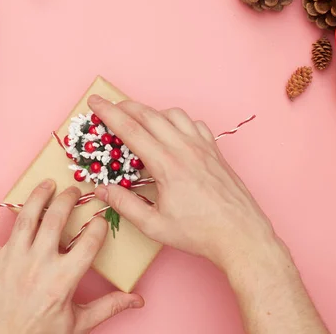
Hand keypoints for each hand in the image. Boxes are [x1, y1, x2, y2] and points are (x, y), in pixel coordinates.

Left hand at [0, 181, 143, 333]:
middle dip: (68, 199)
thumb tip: (136, 299)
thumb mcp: (78, 324)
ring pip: (24, 218)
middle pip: (55, 219)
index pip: (89, 241)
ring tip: (46, 185)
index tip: (99, 219)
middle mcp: (36, 264)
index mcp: (62, 279)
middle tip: (74, 190)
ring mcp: (9, 261)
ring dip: (36, 197)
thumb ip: (108, 307)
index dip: (98, 225)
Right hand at [89, 96, 282, 272]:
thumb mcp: (154, 225)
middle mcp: (184, 149)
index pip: (131, 130)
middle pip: (149, 115)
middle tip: (110, 105)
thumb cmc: (198, 233)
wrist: (240, 234)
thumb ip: (125, 205)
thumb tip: (103, 190)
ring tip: (140, 120)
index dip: (109, 113)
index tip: (95, 102)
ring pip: (173, 114)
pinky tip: (173, 132)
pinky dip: (178, 121)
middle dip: (125, 106)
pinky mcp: (215, 151)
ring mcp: (203, 147)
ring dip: (152, 112)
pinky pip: (194, 124)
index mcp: (166, 165)